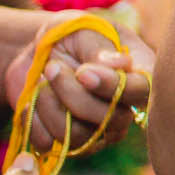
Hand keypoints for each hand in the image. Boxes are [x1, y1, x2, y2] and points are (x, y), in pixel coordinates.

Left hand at [4, 11, 154, 150]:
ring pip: (81, 137)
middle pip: (111, 119)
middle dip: (73, 95)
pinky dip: (33, 121)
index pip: (143, 91)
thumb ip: (98, 46)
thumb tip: (119, 64)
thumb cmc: (68, 35)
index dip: (113, 87)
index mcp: (138, 73)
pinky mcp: (69, 143)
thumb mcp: (82, 29)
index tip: (83, 72)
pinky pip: (51, 145)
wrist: (36, 53)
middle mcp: (124, 107)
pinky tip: (31, 100)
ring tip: (41, 82)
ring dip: (51, 107)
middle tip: (52, 67)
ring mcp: (99, 130)